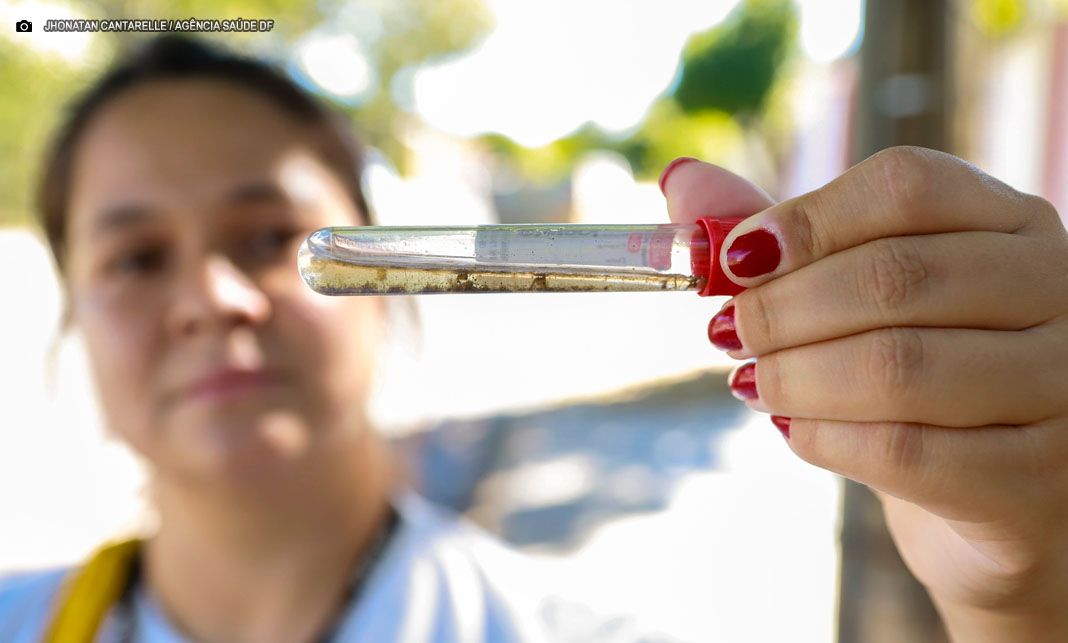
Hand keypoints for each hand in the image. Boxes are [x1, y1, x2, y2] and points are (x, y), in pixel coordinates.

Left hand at [660, 148, 1067, 640]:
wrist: (987, 498)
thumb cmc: (916, 377)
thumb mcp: (853, 296)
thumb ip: (780, 240)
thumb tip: (681, 180)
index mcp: (1010, 223)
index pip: (906, 186)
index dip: (803, 220)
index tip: (732, 260)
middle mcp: (1054, 289)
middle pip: (893, 274)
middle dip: (782, 307)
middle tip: (726, 331)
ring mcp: (1059, 386)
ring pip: (896, 365)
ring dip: (793, 375)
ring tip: (751, 382)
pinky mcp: (1032, 481)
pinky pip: (904, 451)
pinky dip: (822, 437)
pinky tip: (791, 429)